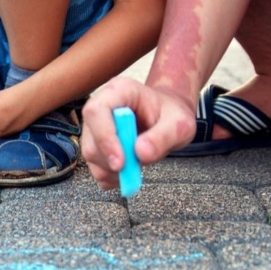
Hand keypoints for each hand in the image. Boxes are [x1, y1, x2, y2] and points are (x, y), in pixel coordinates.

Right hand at [81, 77, 196, 188]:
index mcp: (119, 92)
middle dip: (112, 160)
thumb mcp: (179, 124)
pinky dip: (113, 177)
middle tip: (137, 167)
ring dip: (114, 170)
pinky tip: (130, 171)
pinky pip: (97, 169)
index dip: (104, 138)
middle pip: (91, 139)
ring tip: (138, 166)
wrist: (167, 118)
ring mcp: (96, 129)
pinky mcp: (97, 147)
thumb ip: (163, 136)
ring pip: (91, 156)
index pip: (96, 111)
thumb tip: (141, 153)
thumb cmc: (171, 114)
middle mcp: (101, 108)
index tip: (121, 162)